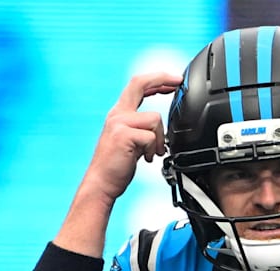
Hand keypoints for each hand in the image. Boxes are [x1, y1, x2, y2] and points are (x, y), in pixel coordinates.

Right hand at [80, 72, 182, 204]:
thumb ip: (142, 129)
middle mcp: (117, 115)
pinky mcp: (124, 135)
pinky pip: (151, 136)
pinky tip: (146, 158)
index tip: (173, 80)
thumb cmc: (116, 167)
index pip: (137, 86)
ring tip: (152, 152)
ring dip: (159, 138)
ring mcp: (119, 123)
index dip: (156, 79)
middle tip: (178, 82)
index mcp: (119, 115)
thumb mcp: (131, 142)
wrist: (102, 183)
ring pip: (154, 118)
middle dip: (161, 79)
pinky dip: (153, 149)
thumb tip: (160, 127)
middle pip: (140, 83)